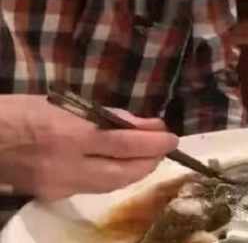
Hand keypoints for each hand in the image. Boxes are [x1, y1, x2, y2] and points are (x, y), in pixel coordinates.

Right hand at [0, 95, 178, 200]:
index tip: (171, 137)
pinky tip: (121, 167)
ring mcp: (61, 184)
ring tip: (149, 157)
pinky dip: (113, 178)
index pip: (126, 142)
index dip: (154, 142)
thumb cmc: (25, 111)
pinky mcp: (53, 195)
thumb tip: (144, 124)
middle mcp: (70, 164)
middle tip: (164, 148)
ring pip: (111, 185)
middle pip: (124, 171)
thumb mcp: (68, 103)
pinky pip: (93, 188)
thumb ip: (109, 116)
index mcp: (74, 134)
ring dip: (135, 172)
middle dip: (150, 161)